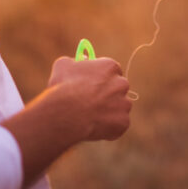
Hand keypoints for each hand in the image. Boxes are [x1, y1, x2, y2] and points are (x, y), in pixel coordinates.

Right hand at [0, 55, 130, 186]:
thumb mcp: (63, 66)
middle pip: (118, 89)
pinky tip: (93, 128)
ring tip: (90, 118)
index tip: (95, 85)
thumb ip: (73, 61)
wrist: (66, 113)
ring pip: (119, 108)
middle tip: (93, 104)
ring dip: (109, 112)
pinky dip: (108, 128)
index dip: (102, 79)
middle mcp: (122, 83)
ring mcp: (124, 104)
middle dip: (108, 96)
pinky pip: (118, 125)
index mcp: (110, 67)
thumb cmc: (63, 88)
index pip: (112, 71)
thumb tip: (78, 60)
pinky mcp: (123, 122)